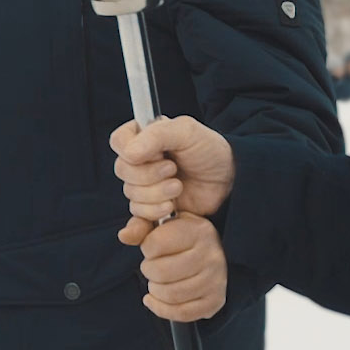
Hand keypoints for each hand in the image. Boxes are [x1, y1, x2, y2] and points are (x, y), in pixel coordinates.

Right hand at [112, 116, 233, 243]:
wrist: (230, 180)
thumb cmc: (210, 151)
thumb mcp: (187, 132)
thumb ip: (156, 135)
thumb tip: (129, 153)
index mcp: (145, 137)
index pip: (119, 141)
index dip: (131, 151)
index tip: (157, 154)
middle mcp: (142, 161)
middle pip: (123, 171)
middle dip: (149, 175)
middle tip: (174, 171)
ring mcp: (146, 186)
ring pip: (131, 195)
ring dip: (156, 194)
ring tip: (179, 187)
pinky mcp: (153, 208)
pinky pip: (137, 217)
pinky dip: (147, 218)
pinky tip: (163, 213)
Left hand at [137, 212, 227, 321]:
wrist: (212, 253)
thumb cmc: (182, 238)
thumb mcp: (163, 223)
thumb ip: (140, 226)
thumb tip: (124, 235)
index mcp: (198, 230)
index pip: (155, 244)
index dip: (146, 249)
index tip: (151, 249)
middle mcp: (211, 255)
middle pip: (161, 272)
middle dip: (148, 271)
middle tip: (152, 267)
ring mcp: (215, 280)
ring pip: (170, 294)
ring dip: (154, 290)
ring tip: (156, 282)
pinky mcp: (215, 300)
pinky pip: (181, 313)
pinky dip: (161, 309)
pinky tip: (154, 299)